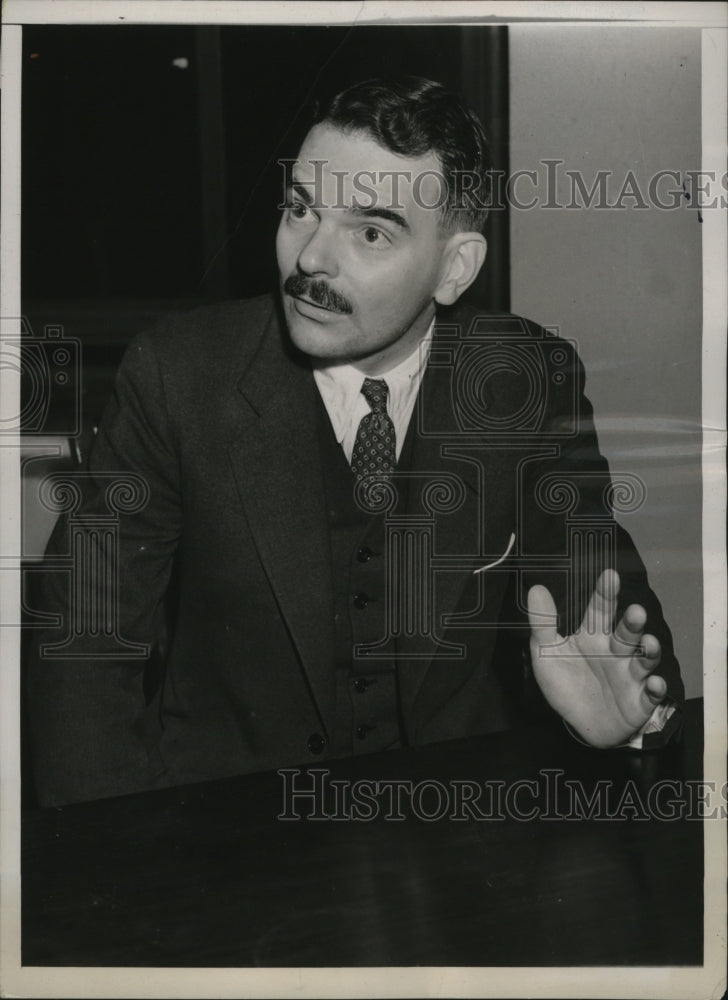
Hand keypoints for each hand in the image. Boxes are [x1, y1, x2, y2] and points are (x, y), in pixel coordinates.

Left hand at [527, 569, 666, 747]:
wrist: (582, 724)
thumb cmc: (567, 683)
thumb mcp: (547, 653)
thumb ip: (543, 623)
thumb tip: (536, 589)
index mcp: (593, 637)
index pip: (600, 611)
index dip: (605, 593)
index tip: (609, 576)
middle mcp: (616, 652)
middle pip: (626, 633)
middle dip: (632, 622)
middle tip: (635, 612)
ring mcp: (630, 675)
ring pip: (644, 659)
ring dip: (650, 651)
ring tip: (648, 643)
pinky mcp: (640, 700)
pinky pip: (651, 693)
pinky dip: (655, 688)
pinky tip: (653, 682)